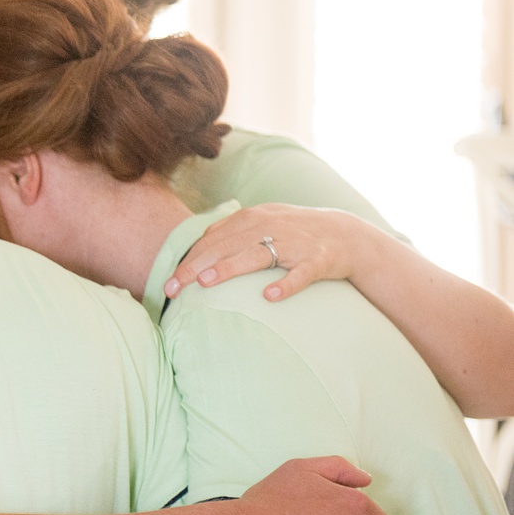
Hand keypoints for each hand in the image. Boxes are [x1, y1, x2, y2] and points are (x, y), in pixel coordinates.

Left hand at [165, 205, 371, 302]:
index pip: (210, 240)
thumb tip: (195, 251)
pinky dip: (286, 284)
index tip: (168, 281)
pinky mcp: (317, 260)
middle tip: (173, 288)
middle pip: (224, 247)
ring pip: (256, 255)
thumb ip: (229, 234)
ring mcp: (294, 243)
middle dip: (195, 267)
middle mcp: (268, 226)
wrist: (346, 234)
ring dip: (230, 268)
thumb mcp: (260, 224)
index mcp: (250, 218)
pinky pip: (300, 274)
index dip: (187, 260)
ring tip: (206, 283)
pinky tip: (269, 296)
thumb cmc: (293, 232)